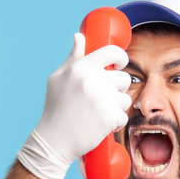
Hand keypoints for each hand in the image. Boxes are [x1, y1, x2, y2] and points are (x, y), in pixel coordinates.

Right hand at [18, 33, 131, 178]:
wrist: (53, 141)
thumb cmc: (55, 108)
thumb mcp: (58, 78)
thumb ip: (73, 58)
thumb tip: (80, 37)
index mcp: (81, 67)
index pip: (112, 52)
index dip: (120, 58)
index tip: (119, 65)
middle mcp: (92, 80)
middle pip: (124, 78)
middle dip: (118, 89)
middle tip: (104, 99)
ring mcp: (102, 99)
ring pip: (125, 99)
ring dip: (117, 108)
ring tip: (99, 113)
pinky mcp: (109, 117)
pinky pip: (123, 116)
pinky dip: (115, 123)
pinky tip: (101, 125)